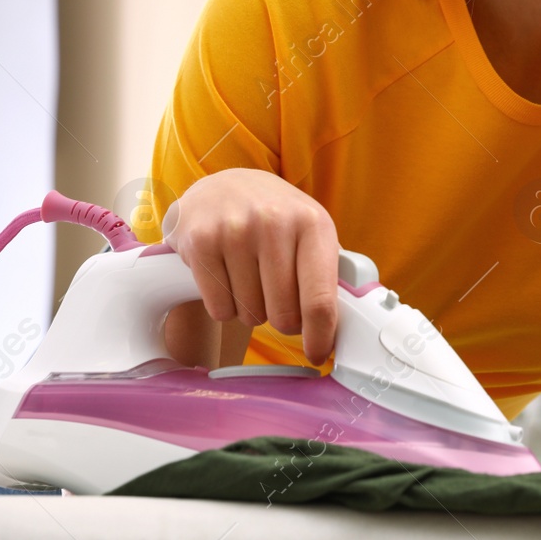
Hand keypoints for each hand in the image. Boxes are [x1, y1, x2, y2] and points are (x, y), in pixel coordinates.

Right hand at [162, 168, 340, 364]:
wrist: (225, 185)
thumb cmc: (277, 217)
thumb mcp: (312, 232)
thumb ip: (329, 274)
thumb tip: (340, 326)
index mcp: (313, 224)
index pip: (320, 298)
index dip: (320, 336)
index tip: (318, 354)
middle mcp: (275, 223)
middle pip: (282, 314)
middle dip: (282, 319)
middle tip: (277, 299)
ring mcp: (235, 230)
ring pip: (249, 313)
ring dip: (251, 309)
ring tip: (250, 278)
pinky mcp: (200, 242)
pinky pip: (219, 307)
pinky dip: (225, 306)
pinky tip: (227, 278)